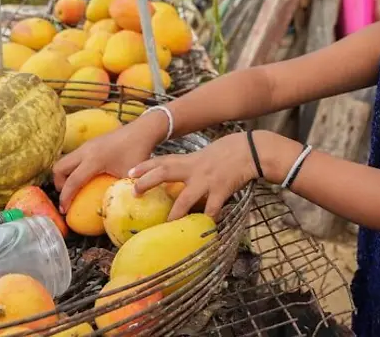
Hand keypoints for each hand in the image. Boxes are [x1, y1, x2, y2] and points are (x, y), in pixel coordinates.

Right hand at [53, 113, 167, 211]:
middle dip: (60, 184)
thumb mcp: (129, 176)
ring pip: (64, 161)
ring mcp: (86, 145)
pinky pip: (73, 157)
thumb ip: (118, 192)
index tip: (64, 211)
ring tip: (76, 188)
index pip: (72, 181)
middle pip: (59, 168)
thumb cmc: (138, 152)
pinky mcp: (90, 143)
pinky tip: (86, 176)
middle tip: (69, 196)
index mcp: (94, 160)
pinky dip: (73, 168)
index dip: (65, 197)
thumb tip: (111, 210)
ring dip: (65, 175)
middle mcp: (85, 151)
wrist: (143, 130)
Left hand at [127, 131, 260, 221]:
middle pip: (165, 172)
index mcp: (190, 161)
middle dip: (148, 181)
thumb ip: (190, 168)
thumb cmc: (227, 154)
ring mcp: (207, 180)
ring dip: (175, 212)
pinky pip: (212, 208)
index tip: (129, 172)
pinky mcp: (221, 190)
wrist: (250, 150)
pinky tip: (206, 228)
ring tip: (167, 224)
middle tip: (134, 191)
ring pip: (186, 198)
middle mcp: (194, 169)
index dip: (145, 166)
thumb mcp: (204, 157)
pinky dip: (209, 219)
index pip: (162, 161)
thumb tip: (177, 181)